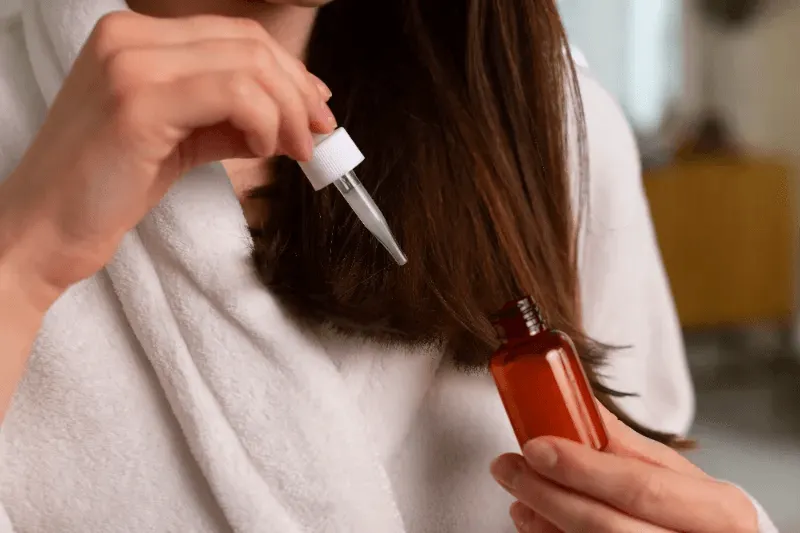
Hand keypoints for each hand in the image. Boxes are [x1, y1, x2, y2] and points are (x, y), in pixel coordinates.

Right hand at [0, 11, 333, 307]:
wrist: (44, 230)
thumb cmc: (106, 188)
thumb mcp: (179, 139)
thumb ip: (231, 120)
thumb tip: (294, 117)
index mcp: (134, 37)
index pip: (235, 35)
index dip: (287, 69)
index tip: (315, 106)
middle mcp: (128, 38)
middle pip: (248, 44)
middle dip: (297, 91)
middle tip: (318, 132)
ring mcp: (129, 65)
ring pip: (248, 65)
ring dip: (288, 111)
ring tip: (295, 149)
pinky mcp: (137, 103)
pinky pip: (233, 94)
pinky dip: (264, 122)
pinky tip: (262, 150)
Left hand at [490, 405, 758, 532]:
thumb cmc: (702, 518)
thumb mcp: (679, 477)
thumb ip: (628, 447)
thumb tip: (576, 404)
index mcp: (719, 511)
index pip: (642, 488)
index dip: (583, 469)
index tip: (537, 448)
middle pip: (608, 528)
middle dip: (550, 496)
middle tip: (510, 469)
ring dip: (544, 520)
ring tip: (518, 493)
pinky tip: (536, 521)